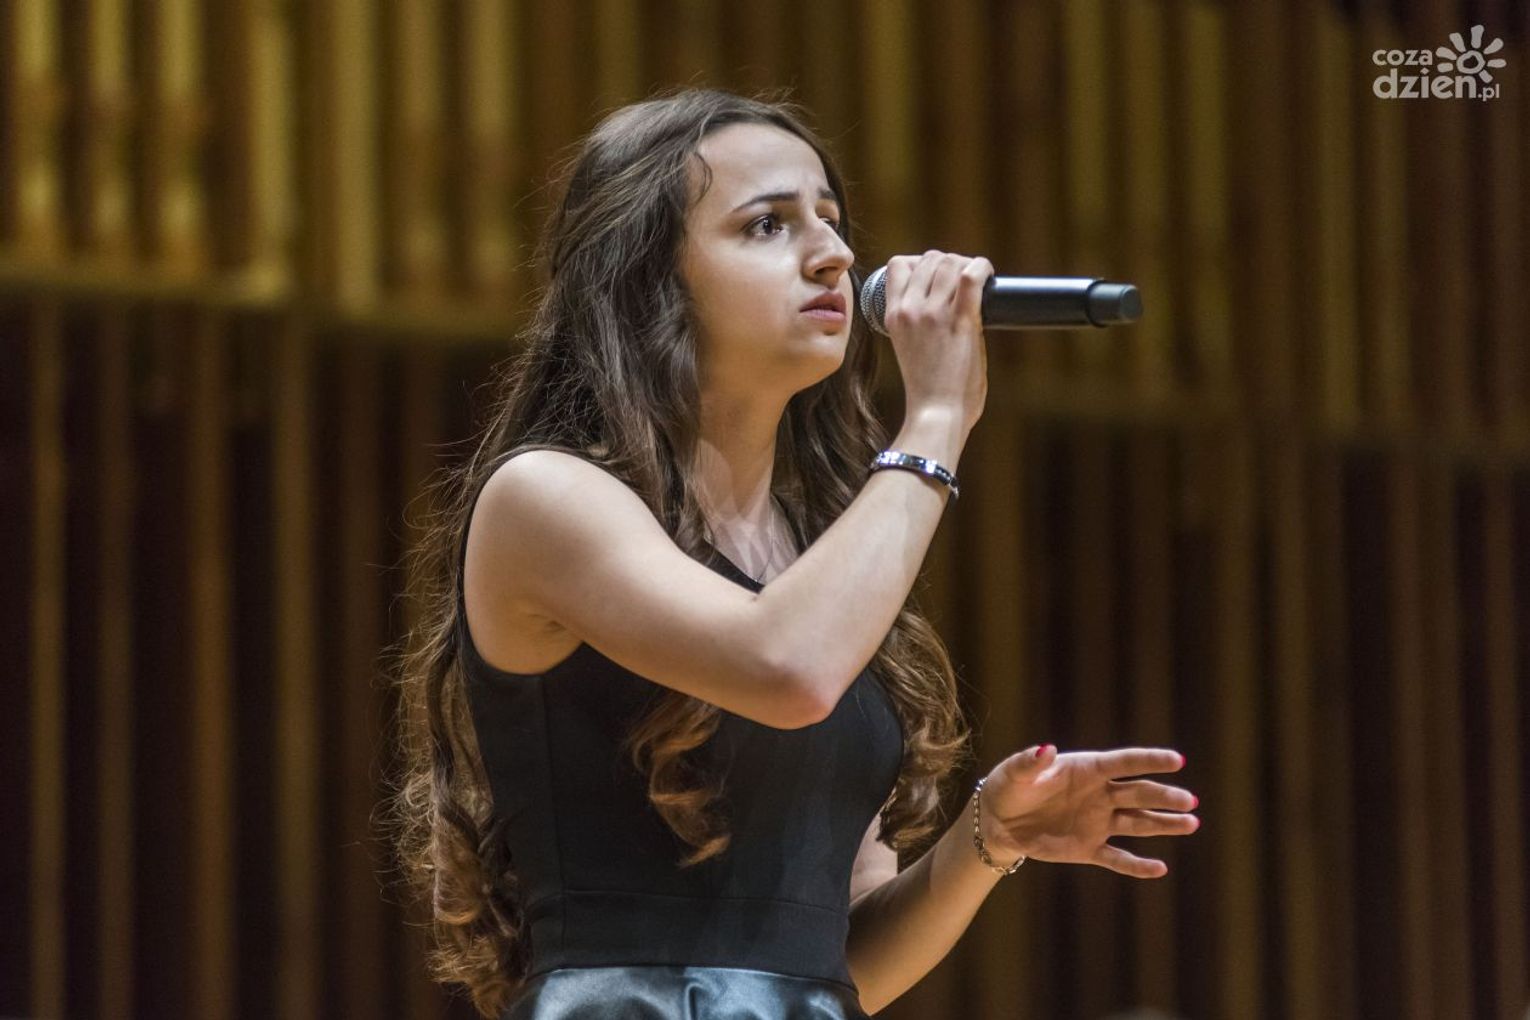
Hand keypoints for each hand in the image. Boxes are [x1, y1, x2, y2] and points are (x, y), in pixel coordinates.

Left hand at [975, 745, 1198, 878]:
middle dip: (1164, 797)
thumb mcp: (1014, 773)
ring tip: (1191, 824)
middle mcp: (1099, 795)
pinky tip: (1160, 868)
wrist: (998, 822)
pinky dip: (1137, 866)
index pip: (1123, 763)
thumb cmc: (1008, 787)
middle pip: (1138, 794)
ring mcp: (1097, 823)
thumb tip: (1046, 749)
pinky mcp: (1088, 849)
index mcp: (1085, 769)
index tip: (1177, 760)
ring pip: (1137, 824)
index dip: (1149, 760)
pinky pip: (1117, 858)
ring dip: (1163, 824)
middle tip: (1189, 801)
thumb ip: (1030, 762)